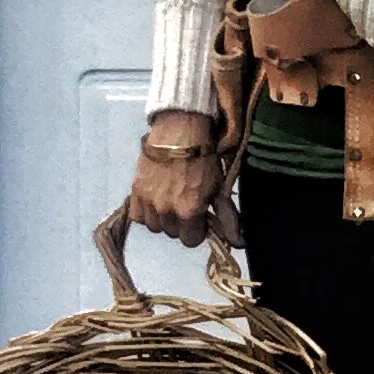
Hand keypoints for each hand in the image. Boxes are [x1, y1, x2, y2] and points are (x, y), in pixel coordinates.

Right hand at [129, 112, 218, 245]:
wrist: (180, 130)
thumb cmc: (204, 157)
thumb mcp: (219, 189)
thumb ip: (227, 219)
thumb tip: (239, 244)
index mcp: (189, 211)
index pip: (191, 241)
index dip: (198, 229)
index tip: (200, 214)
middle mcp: (166, 210)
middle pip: (173, 233)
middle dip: (182, 222)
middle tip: (186, 201)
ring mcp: (148, 201)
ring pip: (155, 226)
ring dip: (163, 217)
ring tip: (170, 198)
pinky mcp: (135, 191)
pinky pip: (138, 216)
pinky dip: (146, 211)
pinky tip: (155, 198)